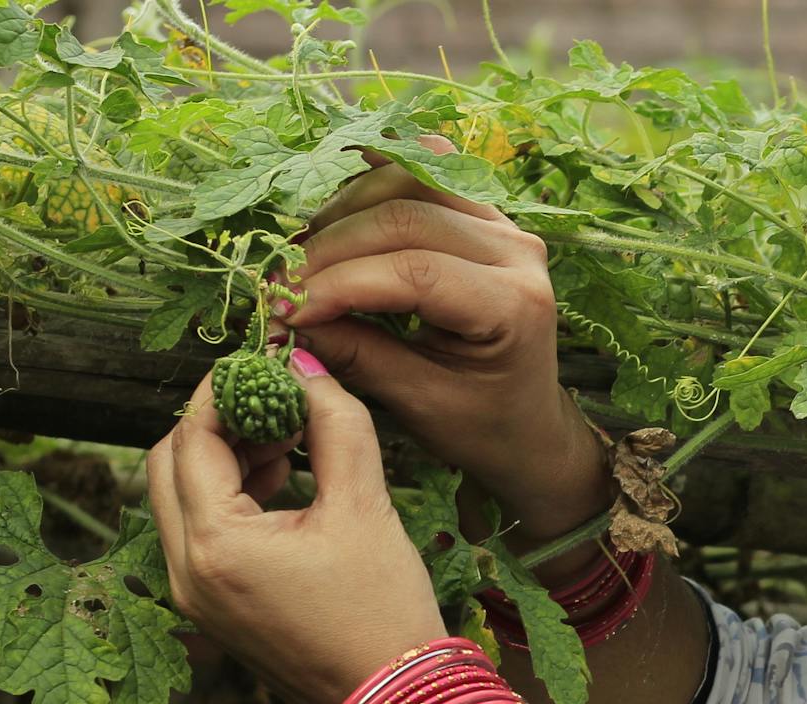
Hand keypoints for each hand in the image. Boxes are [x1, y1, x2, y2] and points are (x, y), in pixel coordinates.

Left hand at [146, 353, 446, 703]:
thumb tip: (305, 365)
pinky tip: (283, 486)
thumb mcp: (366, 507)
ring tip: (288, 445)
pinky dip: (228, 499)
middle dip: (216, 425)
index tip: (263, 365)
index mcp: (216, 545)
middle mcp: (185, 572)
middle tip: (274, 405)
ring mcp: (192, 596)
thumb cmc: (384, 612)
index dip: (222, 391)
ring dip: (222, 460)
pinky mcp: (210, 610)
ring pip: (178, 498)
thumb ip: (335, 424)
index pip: (192, 437)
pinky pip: (198, 534)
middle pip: (168, 464)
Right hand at [273, 134, 609, 539]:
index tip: (284, 308)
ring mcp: (503, 224)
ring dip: (343, 209)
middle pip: (405, 216)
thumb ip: (354, 354)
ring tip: (303, 256)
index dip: (338, 284)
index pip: (413, 271)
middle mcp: (516, 252)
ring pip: (409, 180)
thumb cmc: (480, 425)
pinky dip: (372, 180)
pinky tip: (334, 205)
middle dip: (330, 248)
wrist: (527, 426)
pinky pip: (421, 173)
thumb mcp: (418, 401)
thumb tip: (281, 316)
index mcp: (514, 305)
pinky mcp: (483, 214)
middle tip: (279, 285)